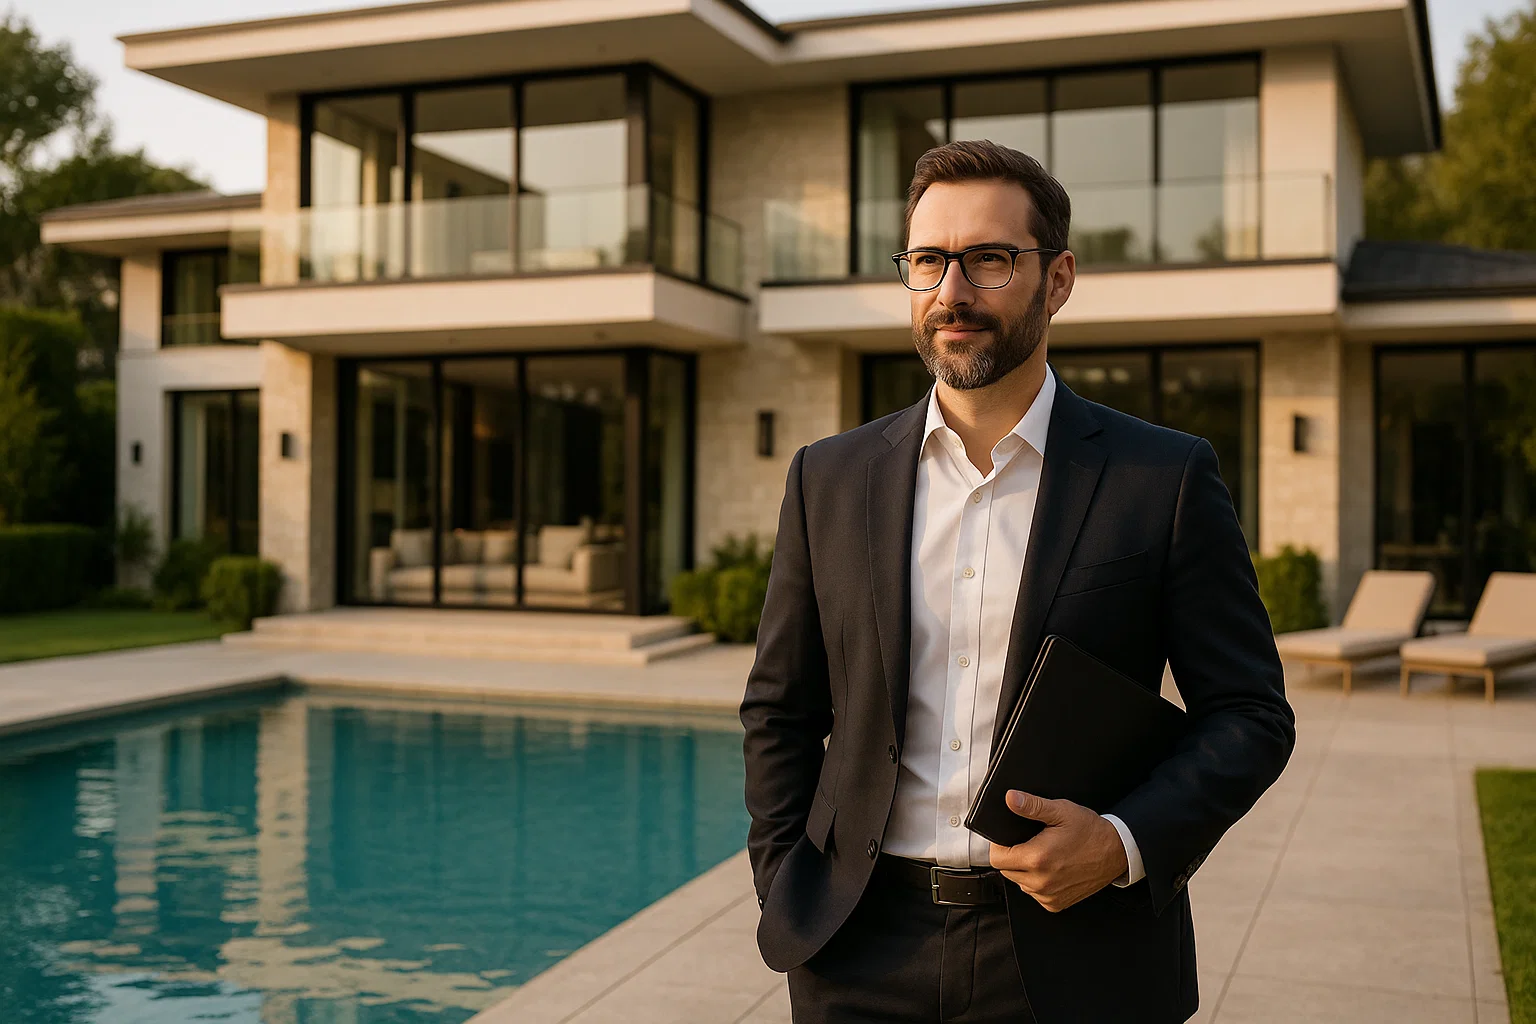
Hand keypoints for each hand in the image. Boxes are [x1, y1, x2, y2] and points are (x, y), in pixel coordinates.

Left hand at [987, 790, 1128, 912]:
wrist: (1117, 852)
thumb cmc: (1091, 831)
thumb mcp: (1061, 811)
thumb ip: (1032, 806)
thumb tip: (1010, 798)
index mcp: (1037, 858)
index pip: (997, 858)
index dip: (999, 845)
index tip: (1009, 838)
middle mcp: (1041, 882)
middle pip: (1006, 870)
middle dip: (1012, 856)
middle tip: (1030, 843)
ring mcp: (1049, 896)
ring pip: (1020, 883)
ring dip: (1024, 870)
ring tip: (1043, 854)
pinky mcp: (1056, 904)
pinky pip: (1034, 893)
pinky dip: (1037, 883)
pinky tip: (1050, 869)